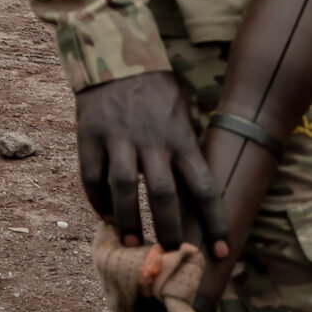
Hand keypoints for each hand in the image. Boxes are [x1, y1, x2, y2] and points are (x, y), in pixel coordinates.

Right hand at [73, 71, 228, 258]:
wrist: (115, 55)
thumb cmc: (156, 92)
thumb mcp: (181, 116)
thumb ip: (185, 153)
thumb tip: (194, 200)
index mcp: (181, 138)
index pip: (203, 186)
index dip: (214, 221)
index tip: (221, 250)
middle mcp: (152, 140)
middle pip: (163, 194)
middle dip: (167, 231)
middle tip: (168, 256)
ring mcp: (119, 138)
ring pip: (124, 188)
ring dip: (128, 220)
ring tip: (130, 242)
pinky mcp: (90, 135)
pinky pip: (92, 175)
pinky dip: (97, 200)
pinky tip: (105, 215)